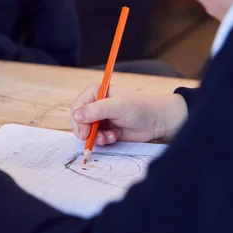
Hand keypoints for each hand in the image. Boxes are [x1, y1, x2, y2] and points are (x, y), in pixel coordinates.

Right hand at [70, 84, 187, 145]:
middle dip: (87, 131)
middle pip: (79, 121)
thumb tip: (75, 116)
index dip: (78, 120)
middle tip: (95, 138)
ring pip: (86, 132)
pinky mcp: (105, 129)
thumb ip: (95, 110)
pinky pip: (96, 138)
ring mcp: (100, 118)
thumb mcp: (116, 106)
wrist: (156, 122)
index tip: (85, 132)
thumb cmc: (139, 108)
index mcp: (95, 92)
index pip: (77, 107)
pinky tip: (114, 137)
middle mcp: (95, 104)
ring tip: (109, 137)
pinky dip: (104, 140)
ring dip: (96, 137)